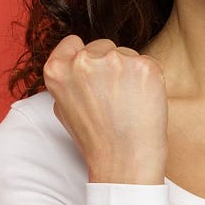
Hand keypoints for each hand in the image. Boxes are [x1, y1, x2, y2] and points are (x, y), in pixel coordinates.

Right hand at [43, 34, 167, 184]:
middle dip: (108, 65)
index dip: (84, 58)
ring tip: (127, 102)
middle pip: (102, 46)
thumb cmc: (94, 138)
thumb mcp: (62, 107)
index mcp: (57, 69)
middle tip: (112, 97)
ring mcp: (115, 60)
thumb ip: (66, 79)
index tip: (92, 76)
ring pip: (126, 53)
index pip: (72, 42)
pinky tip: (142, 101)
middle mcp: (83, 61)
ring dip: (129, 72)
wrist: (123, 161)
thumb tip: (76, 60)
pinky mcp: (144, 66)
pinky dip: (148, 79)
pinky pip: (147, 63)